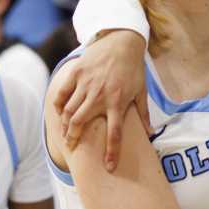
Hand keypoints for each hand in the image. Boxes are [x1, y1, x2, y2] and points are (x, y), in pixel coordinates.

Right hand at [52, 29, 149, 170]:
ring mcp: (86, 84)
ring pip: (68, 111)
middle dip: (73, 138)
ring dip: (64, 125)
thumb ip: (143, 113)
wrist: (122, 41)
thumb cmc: (133, 68)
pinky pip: (62, 93)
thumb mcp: (141, 90)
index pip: (115, 134)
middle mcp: (100, 96)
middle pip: (80, 123)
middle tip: (71, 145)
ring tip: (64, 132)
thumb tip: (150, 133)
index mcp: (118, 103)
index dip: (112, 152)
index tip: (108, 167)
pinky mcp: (76, 73)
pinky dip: (58, 105)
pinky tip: (58, 112)